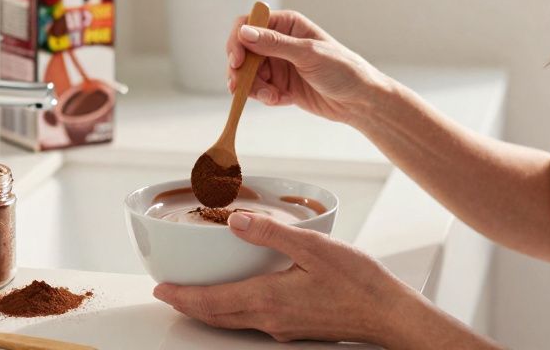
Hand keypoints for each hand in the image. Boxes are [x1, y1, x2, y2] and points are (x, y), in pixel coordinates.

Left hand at [153, 212, 419, 344]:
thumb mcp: (314, 247)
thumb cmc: (358, 282)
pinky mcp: (297, 327)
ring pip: (234, 321)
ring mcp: (284, 327)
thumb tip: (235, 221)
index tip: (161, 288)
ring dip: (210, 310)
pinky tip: (239, 299)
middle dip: (189, 305)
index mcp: (268, 298)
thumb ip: (271, 233)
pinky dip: (233, 311)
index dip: (183, 296)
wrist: (389, 314)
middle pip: (217, 316)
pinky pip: (253, 321)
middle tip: (168, 294)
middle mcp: (270, 319)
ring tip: (194, 297)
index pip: (212, 301)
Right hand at [225, 9, 389, 122]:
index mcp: (287, 25)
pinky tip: (279, 100)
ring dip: (252, 86)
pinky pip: (259, 90)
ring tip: (270, 96)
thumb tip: (244, 33)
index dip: (237, 41)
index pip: (249, 24)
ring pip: (248, 73)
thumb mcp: (308, 54)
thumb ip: (274, 44)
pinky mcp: (281, 86)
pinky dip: (264, 96)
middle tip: (238, 86)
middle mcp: (279, 43)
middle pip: (243, 51)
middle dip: (240, 70)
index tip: (236, 61)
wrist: (360, 101)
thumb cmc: (342, 69)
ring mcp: (279, 65)